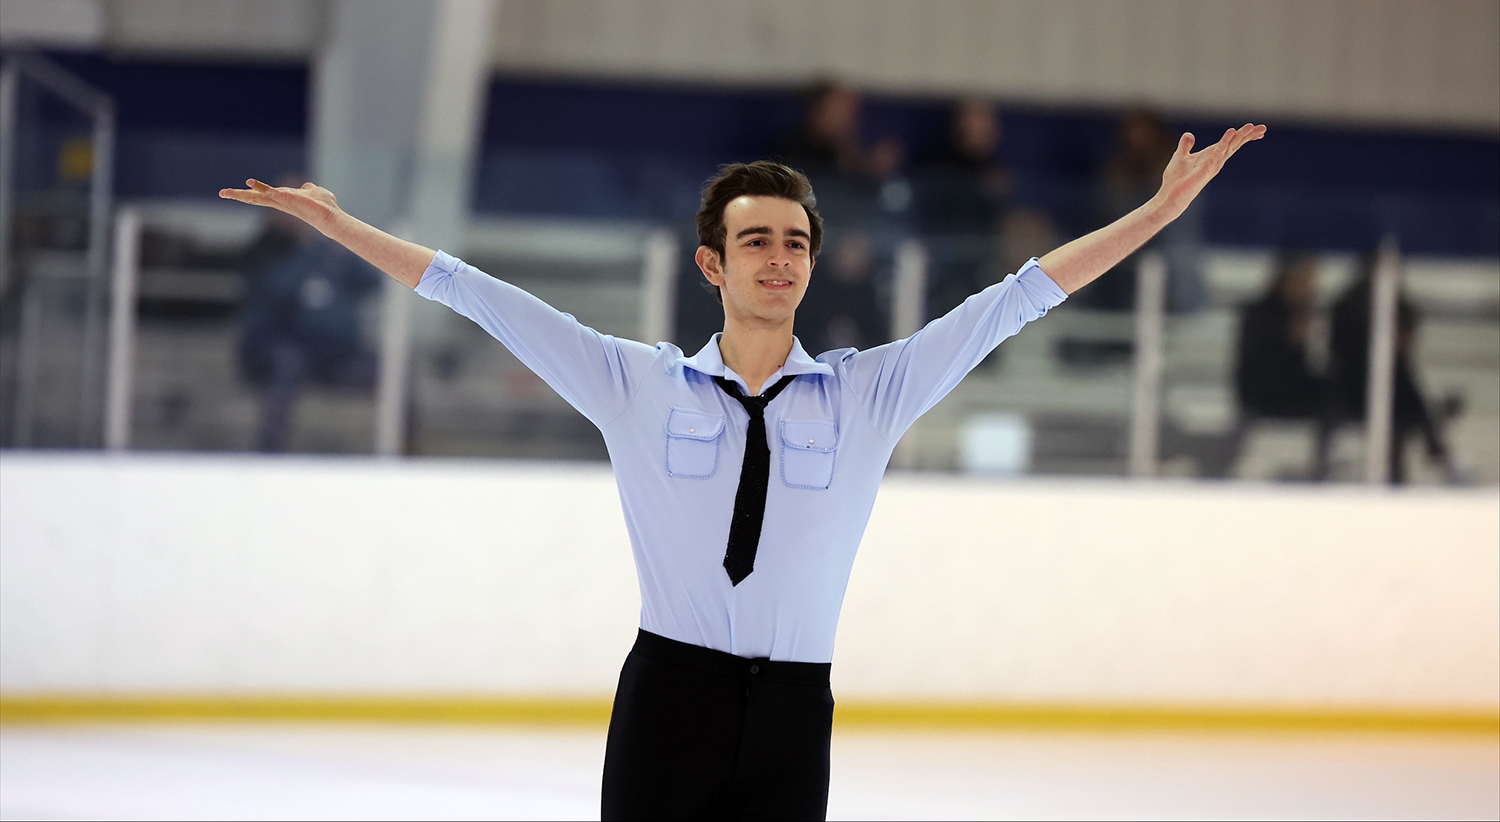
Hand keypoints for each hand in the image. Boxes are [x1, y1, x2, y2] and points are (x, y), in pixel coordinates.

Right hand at [218, 179, 341, 231]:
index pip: (262, 196)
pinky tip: (249, 182)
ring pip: (258, 197)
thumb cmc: (323, 206)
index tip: (234, 193)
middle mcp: (280, 202)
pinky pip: (271, 192)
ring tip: (226, 192)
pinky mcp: (287, 199)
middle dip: (238, 196)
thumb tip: (308, 187)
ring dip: (241, 194)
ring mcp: (282, 201)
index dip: (249, 193)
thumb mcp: (313, 193)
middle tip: (222, 193)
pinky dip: (261, 187)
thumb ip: (308, 190)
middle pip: (255, 199)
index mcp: (283, 200)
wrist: (330, 215)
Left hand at [1155, 123, 1265, 217]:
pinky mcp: (1206, 170)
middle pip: (1234, 145)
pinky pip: (1217, 155)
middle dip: (1247, 136)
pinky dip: (1223, 144)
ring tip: (1250, 128)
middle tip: (1262, 128)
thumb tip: (1189, 134)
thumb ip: (1186, 145)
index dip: (1242, 136)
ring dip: (1239, 137)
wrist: (1170, 195)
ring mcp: (1212, 166)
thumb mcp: (1180, 156)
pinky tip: (1230, 134)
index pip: (1230, 143)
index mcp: (1211, 155)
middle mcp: (1215, 160)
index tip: (1256, 129)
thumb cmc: (1176, 179)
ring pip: (1229, 148)